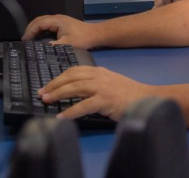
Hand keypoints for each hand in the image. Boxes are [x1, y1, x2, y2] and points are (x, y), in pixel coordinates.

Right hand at [22, 14, 95, 48]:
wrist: (95, 34)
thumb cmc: (82, 39)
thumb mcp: (67, 44)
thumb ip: (53, 46)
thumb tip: (41, 49)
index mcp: (57, 21)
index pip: (39, 23)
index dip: (30, 31)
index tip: (24, 40)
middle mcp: (57, 18)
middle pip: (39, 20)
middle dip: (30, 28)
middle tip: (24, 38)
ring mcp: (59, 19)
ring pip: (43, 21)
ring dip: (35, 28)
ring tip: (29, 37)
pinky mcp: (62, 23)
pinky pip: (47, 23)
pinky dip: (41, 28)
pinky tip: (39, 36)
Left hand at [38, 66, 154, 121]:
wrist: (146, 98)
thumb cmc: (128, 94)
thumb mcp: (110, 82)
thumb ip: (95, 83)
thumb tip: (75, 90)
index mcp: (99, 71)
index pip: (74, 71)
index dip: (58, 77)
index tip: (48, 85)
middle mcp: (98, 76)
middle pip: (71, 77)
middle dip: (54, 85)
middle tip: (42, 93)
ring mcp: (102, 87)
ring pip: (74, 88)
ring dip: (58, 94)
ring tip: (47, 101)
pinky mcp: (105, 100)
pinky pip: (83, 106)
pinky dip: (70, 111)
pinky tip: (62, 117)